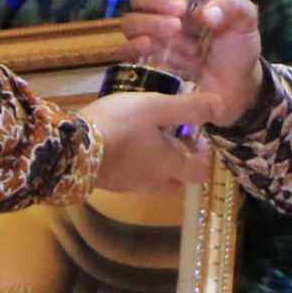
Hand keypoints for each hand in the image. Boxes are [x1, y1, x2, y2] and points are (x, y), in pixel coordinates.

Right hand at [80, 87, 216, 191]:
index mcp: (169, 166)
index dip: (204, 155)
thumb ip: (189, 107)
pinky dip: (136, 164)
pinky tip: (124, 143)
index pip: (199, 172)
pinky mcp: (108, 182)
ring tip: (148, 137)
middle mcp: (152, 182)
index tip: (197, 135)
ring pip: (153, 180)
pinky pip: (131, 177)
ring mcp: (128, 185)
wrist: (70, 147)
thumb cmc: (120, 126)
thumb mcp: (156, 108)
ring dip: (158, 163)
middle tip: (174, 138)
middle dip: (181, 162)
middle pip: (177, 181)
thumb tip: (221, 106)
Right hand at [121, 0, 265, 128]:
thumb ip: (234, 7)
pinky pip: (126, 51)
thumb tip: (206, 12)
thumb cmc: (237, 48)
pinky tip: (150, 46)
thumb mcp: (245, 22)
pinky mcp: (147, 62)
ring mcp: (152, 37)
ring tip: (174, 30)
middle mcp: (161, 11)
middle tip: (179, 10)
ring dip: (149, 23)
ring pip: (131, 21)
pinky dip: (134, 47)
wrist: (235, 89)